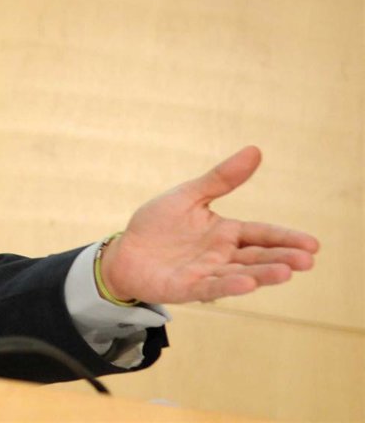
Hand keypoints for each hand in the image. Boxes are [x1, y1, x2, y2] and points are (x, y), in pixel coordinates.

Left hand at [100, 146, 318, 303]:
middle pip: (257, 256)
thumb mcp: (189, 195)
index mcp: (226, 233)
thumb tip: (255, 150)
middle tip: (307, 260)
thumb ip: (221, 178)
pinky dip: (228, 285)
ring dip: (262, 274)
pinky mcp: (186, 288)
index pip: (261, 234)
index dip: (285, 238)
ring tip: (286, 272)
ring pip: (239, 274)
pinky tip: (246, 283)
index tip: (313, 244)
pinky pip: (210, 287)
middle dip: (282, 258)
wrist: (125, 251)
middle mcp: (221, 255)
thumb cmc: (158, 225)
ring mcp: (206, 273)